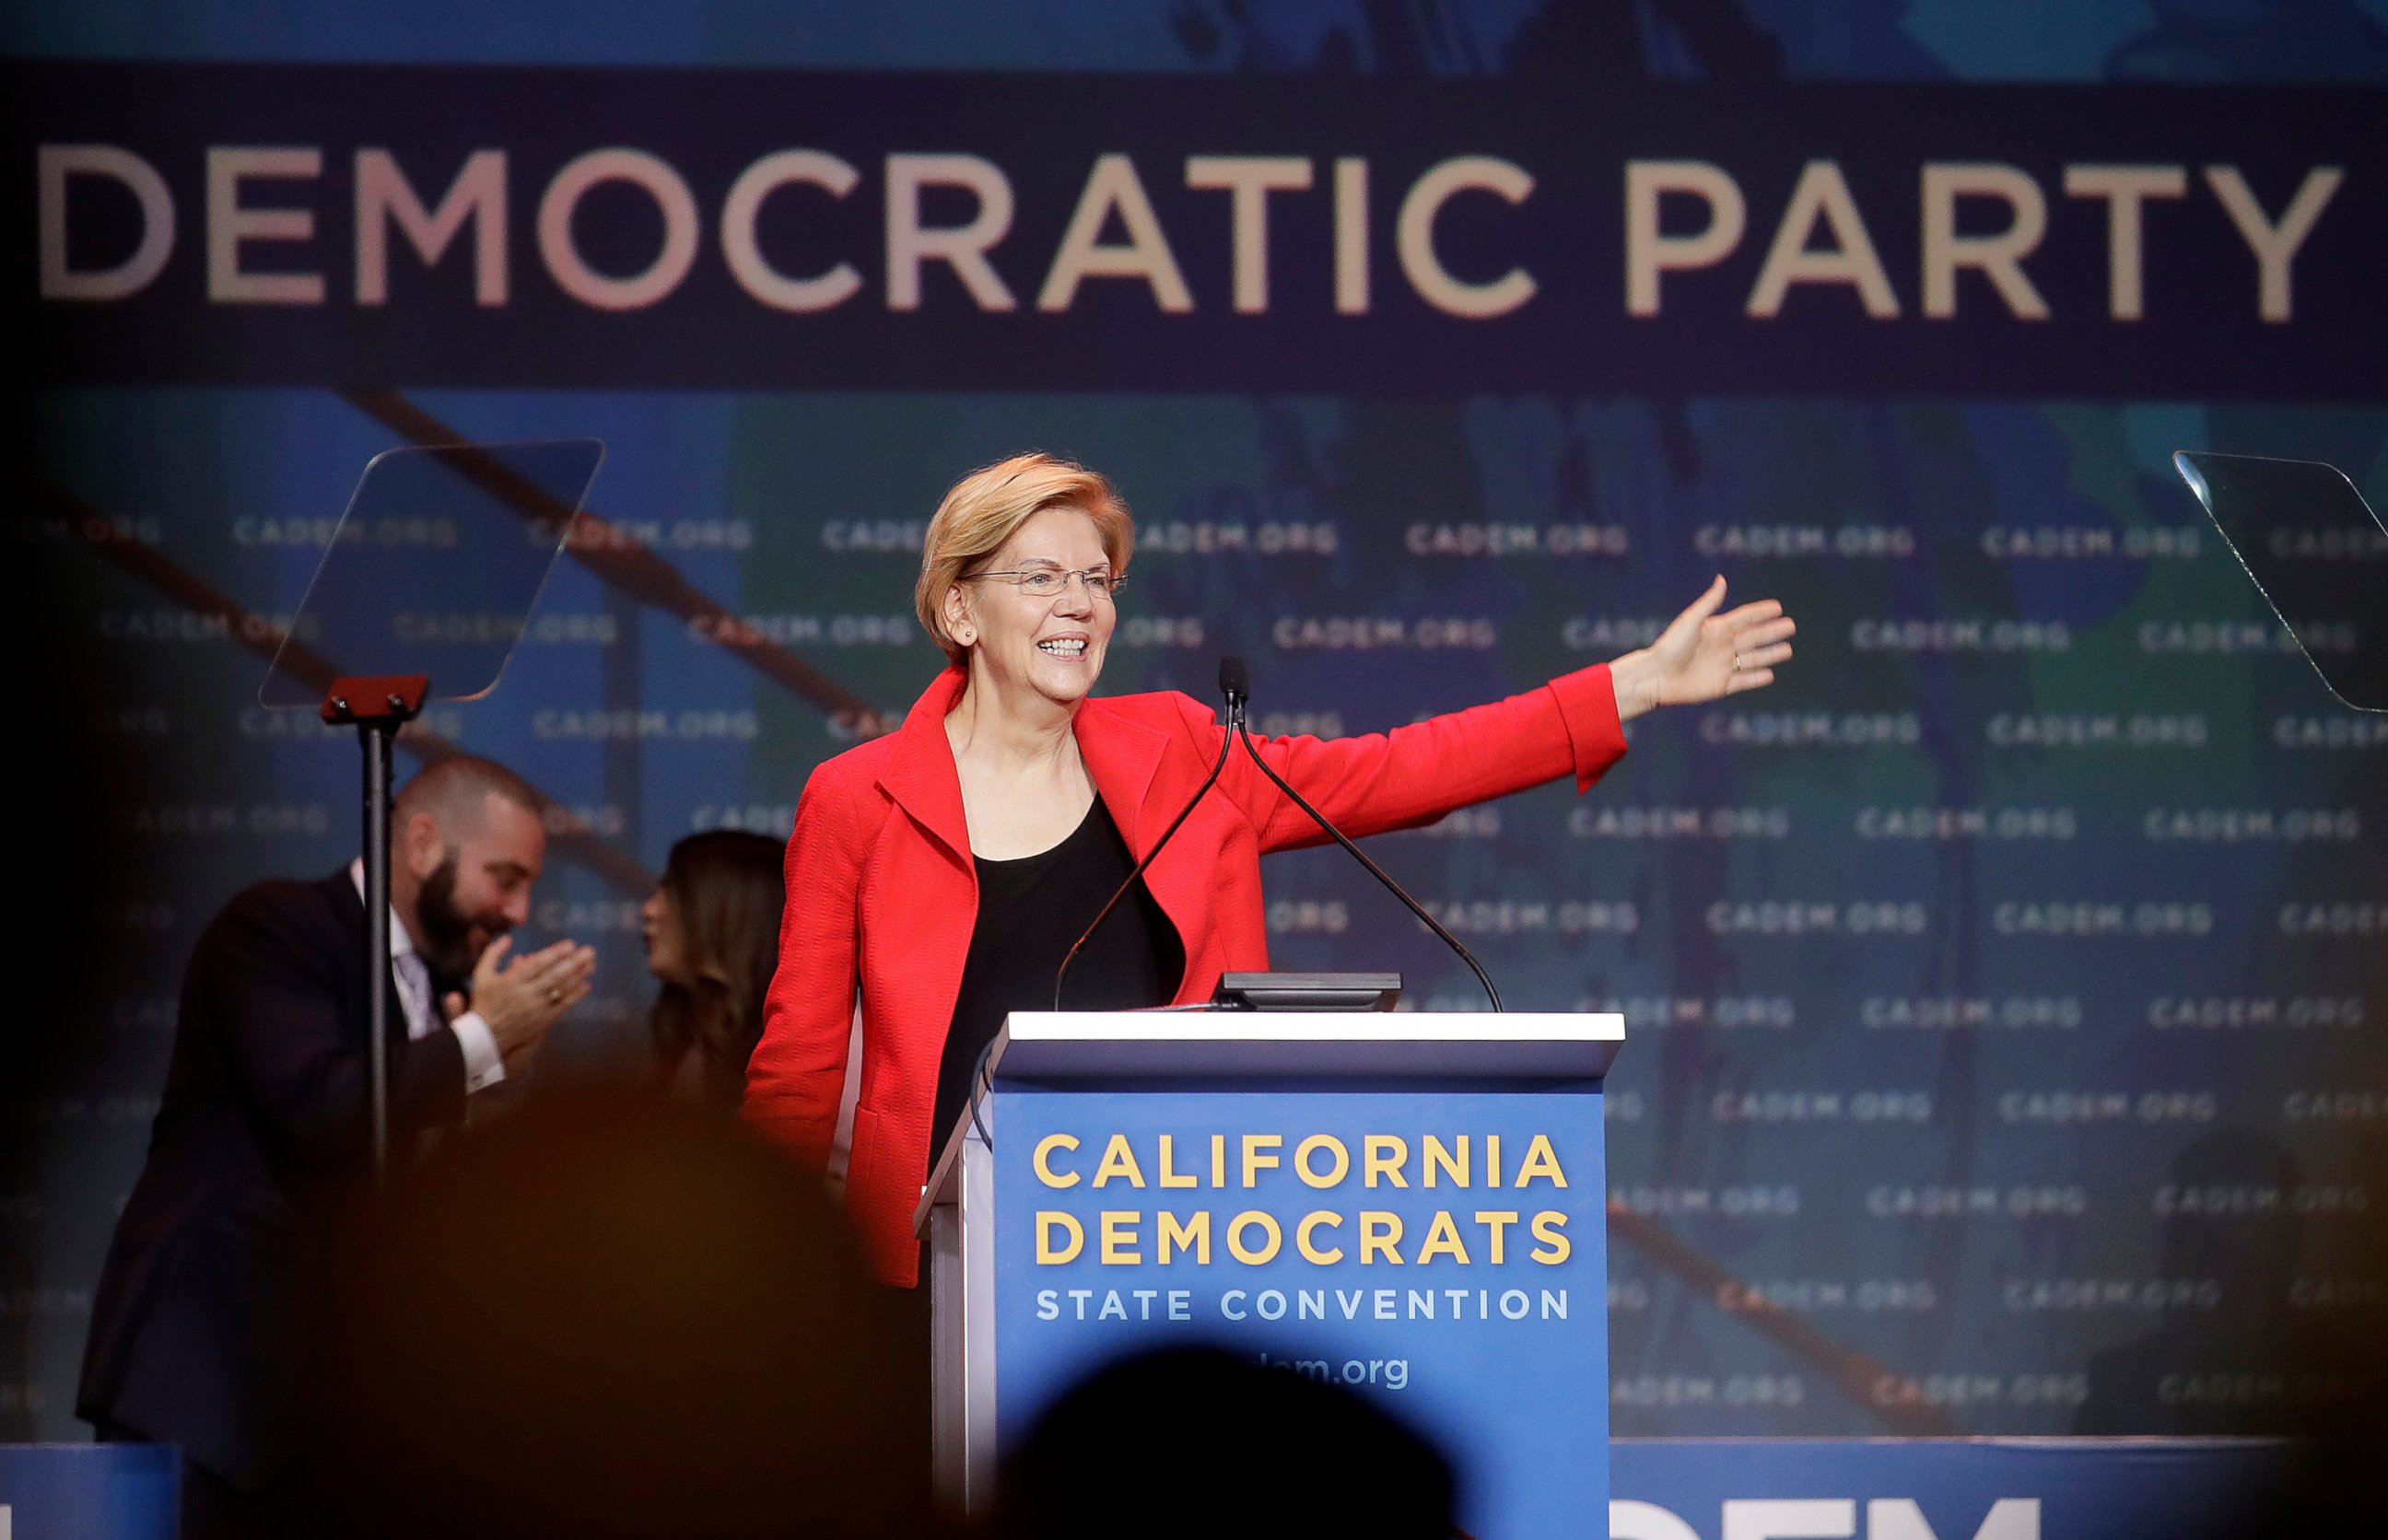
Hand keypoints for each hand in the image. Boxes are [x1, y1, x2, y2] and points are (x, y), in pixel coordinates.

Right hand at [456, 935, 595, 1058]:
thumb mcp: (481, 975)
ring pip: (561, 991)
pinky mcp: (542, 1021)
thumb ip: (493, 953)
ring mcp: (536, 1009)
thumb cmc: (484, 1002)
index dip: (555, 953)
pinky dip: (575, 996)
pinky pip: (562, 1007)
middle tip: (589, 951)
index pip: (537, 964)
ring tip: (592, 964)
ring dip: (578, 977)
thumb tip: (508, 938)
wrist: (485, 1036)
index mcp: (511, 981)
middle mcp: (526, 994)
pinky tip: (586, 986)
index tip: (570, 944)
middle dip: (573, 962)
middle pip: (554, 976)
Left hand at [1608, 576, 1795, 721]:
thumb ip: (1709, 602)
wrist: (1657, 677)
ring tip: (1788, 650)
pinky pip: (1743, 681)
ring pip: (1752, 659)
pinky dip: (1757, 678)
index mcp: (1716, 630)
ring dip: (1770, 654)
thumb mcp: (1691, 621)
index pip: (1744, 619)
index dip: (1760, 613)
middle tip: (1791, 626)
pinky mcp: (1720, 686)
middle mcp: (1722, 647)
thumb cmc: (1670, 647)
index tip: (1778, 607)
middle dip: (1772, 632)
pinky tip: (1770, 674)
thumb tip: (1722, 579)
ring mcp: (1722, 666)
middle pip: (1753, 638)